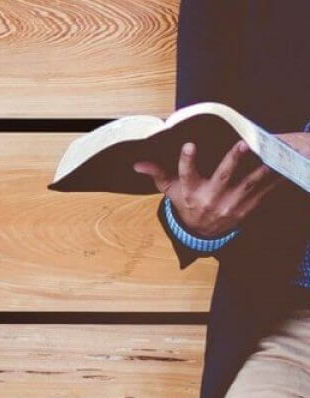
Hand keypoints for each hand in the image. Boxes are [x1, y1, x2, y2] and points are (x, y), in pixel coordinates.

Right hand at [132, 138, 291, 237]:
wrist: (201, 233)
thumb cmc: (185, 204)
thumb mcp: (170, 190)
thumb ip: (157, 173)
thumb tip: (137, 163)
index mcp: (190, 192)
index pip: (186, 174)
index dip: (187, 160)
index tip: (189, 145)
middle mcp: (210, 199)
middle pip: (222, 177)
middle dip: (233, 160)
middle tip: (242, 144)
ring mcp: (229, 204)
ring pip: (247, 184)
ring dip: (260, 171)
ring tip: (269, 156)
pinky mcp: (245, 208)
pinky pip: (261, 193)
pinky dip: (272, 181)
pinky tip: (279, 167)